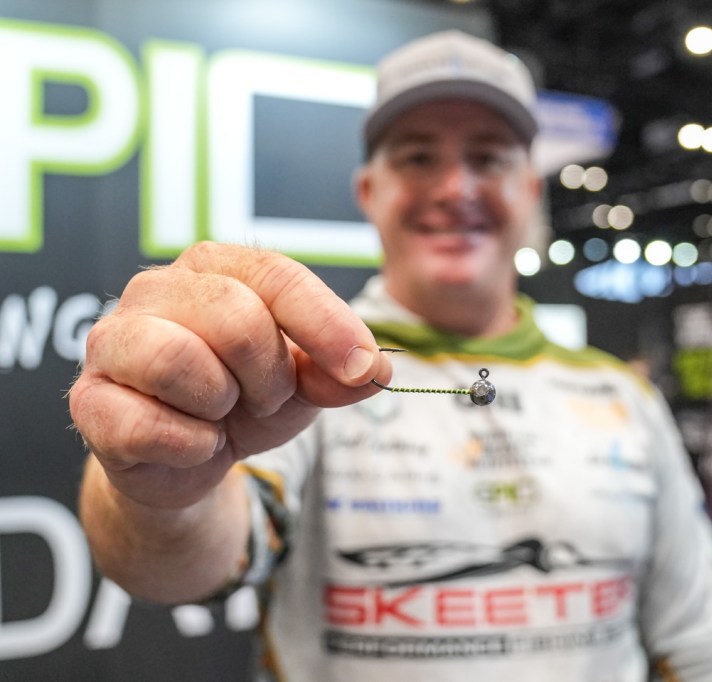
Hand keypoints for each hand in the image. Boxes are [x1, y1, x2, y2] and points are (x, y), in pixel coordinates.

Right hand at [69, 242, 390, 508]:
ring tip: (222, 412)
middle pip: (237, 317)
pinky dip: (191, 446)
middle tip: (265, 397)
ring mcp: (113, 341)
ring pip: (180, 361)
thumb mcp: (307, 382)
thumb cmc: (247, 398)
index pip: (275, 275)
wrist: (191, 457)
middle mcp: (156, 289)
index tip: (363, 367)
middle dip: (270, 375)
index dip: (326, 324)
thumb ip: (341, 372)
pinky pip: (147, 424)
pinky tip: (193, 443)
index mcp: (215, 266)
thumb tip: (375, 370)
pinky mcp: (89, 400)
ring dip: (223, 404)